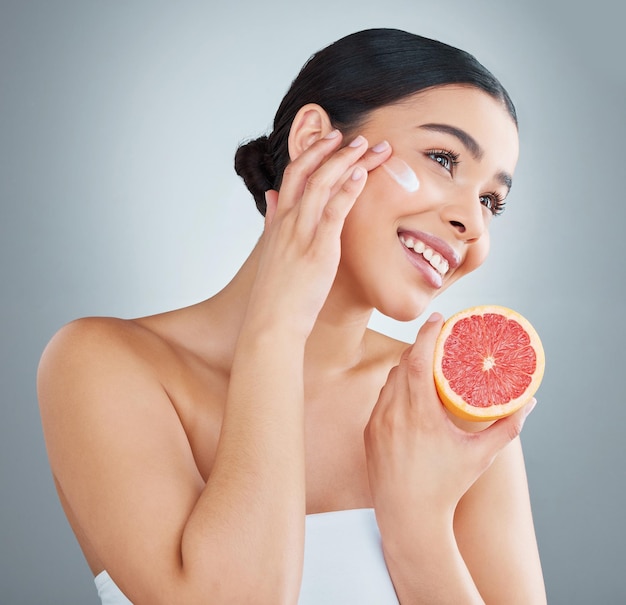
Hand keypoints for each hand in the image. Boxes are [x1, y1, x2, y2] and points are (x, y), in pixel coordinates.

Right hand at [244, 132, 391, 338]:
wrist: (271, 323)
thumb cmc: (275, 293)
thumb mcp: (270, 251)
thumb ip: (271, 220)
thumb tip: (272, 197)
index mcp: (278, 222)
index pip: (293, 174)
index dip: (312, 152)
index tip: (332, 139)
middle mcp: (287, 221)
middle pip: (307, 171)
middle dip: (331, 147)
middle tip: (357, 135)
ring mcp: (301, 233)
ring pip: (322, 183)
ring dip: (347, 160)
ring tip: (370, 146)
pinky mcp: (318, 249)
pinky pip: (333, 211)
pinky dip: (348, 188)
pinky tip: (362, 173)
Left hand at [364, 312, 535, 522]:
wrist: (408, 518)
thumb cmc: (445, 487)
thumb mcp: (479, 457)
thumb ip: (506, 429)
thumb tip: (529, 403)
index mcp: (420, 415)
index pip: (418, 361)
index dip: (426, 335)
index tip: (438, 319)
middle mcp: (394, 414)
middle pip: (403, 364)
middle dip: (419, 347)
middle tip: (438, 341)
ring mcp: (377, 422)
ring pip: (390, 381)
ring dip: (406, 368)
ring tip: (425, 364)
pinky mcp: (369, 432)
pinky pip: (381, 399)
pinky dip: (395, 388)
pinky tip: (408, 390)